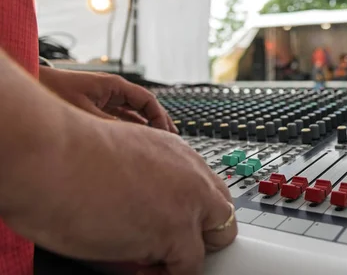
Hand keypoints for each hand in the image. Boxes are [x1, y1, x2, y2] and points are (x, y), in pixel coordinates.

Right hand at [3, 116, 236, 274]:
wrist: (54, 158)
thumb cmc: (69, 157)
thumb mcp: (124, 156)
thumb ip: (147, 179)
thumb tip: (146, 206)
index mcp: (177, 153)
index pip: (207, 188)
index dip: (196, 213)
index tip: (181, 225)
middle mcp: (190, 175)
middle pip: (223, 215)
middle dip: (204, 234)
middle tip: (173, 247)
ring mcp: (188, 205)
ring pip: (211, 243)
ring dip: (183, 255)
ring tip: (149, 259)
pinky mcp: (175, 233)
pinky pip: (188, 268)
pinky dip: (168, 274)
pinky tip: (140, 266)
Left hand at [39, 66, 176, 132]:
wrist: (34, 83)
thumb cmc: (55, 92)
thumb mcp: (86, 113)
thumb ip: (110, 126)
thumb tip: (132, 140)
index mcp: (115, 86)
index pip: (147, 100)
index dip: (159, 117)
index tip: (166, 133)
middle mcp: (114, 91)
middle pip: (145, 106)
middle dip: (159, 122)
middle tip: (173, 138)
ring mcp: (106, 99)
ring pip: (135, 113)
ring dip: (147, 126)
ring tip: (160, 141)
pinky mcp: (98, 107)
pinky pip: (123, 117)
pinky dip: (133, 128)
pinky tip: (140, 139)